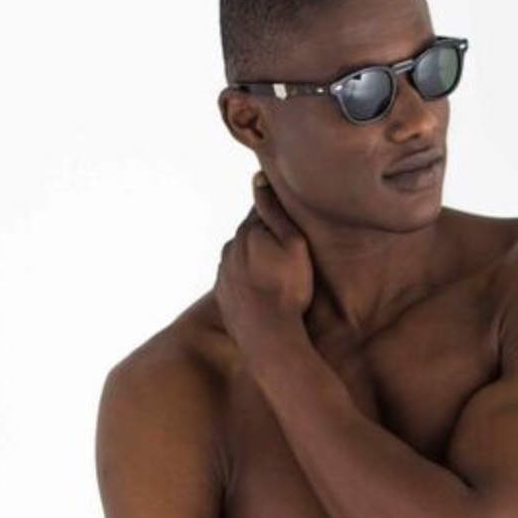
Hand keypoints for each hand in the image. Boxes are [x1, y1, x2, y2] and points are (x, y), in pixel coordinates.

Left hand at [214, 171, 314, 344]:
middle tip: (290, 253)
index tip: (292, 221)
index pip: (263, 214)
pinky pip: (239, 283)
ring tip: (280, 277)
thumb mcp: (293, 246)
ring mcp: (224, 276)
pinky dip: (251, 284)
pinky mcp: (224, 298)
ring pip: (244, 260)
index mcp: (247, 233)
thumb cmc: (288, 292)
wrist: (268, 340)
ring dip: (258, 263)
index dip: (279, 217)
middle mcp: (230, 251)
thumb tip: (258, 178)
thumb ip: (275, 212)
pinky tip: (266, 294)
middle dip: (268, 240)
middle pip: (252, 237)